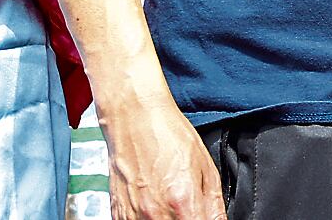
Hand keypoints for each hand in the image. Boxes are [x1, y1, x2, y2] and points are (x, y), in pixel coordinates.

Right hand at [102, 97, 225, 219]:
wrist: (135, 120)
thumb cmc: (170, 137)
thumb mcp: (206, 168)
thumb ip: (214, 206)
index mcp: (182, 203)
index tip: (204, 216)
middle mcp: (154, 215)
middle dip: (188, 219)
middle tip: (189, 207)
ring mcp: (132, 218)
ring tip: (170, 202)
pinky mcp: (117, 215)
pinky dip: (148, 218)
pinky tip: (154, 204)